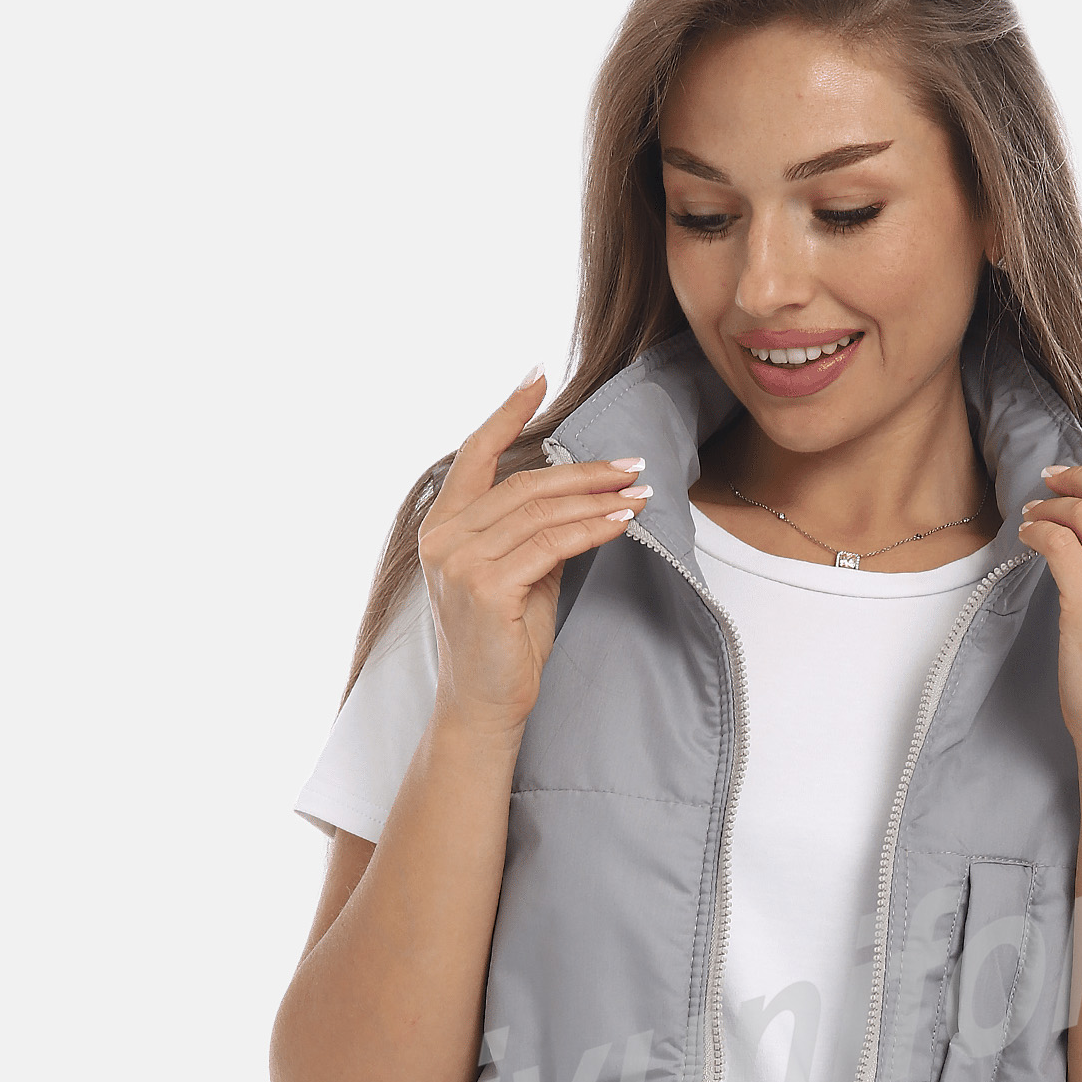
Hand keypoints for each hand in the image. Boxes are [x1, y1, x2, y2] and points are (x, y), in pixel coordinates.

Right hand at [418, 370, 650, 739]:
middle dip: (584, 470)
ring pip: (542, 512)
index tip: (537, 375)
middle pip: (524, 484)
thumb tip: (579, 499)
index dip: (507, 412)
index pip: (475, 455)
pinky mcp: (485, 587)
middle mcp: (442, 537)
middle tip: (632, 464)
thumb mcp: (518, 576)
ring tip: (639, 492)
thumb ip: (533, 535)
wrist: (484, 707)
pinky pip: (552, 544)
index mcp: (442, 526)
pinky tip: (622, 521)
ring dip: (598, 498)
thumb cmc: (502, 645)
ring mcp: (459, 561)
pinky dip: (593, 529)